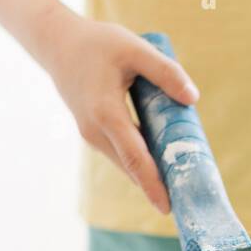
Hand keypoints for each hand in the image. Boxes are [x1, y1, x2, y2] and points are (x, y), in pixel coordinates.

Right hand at [36, 9, 199, 212]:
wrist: (57, 44)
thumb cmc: (98, 44)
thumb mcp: (134, 49)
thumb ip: (165, 71)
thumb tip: (193, 99)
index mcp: (106, 114)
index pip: (135, 158)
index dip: (153, 184)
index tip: (168, 207)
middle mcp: (95, 132)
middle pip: (132, 168)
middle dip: (157, 187)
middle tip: (186, 202)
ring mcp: (91, 136)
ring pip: (126, 163)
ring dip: (150, 175)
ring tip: (180, 186)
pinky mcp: (93, 134)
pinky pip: (120, 154)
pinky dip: (140, 162)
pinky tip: (162, 165)